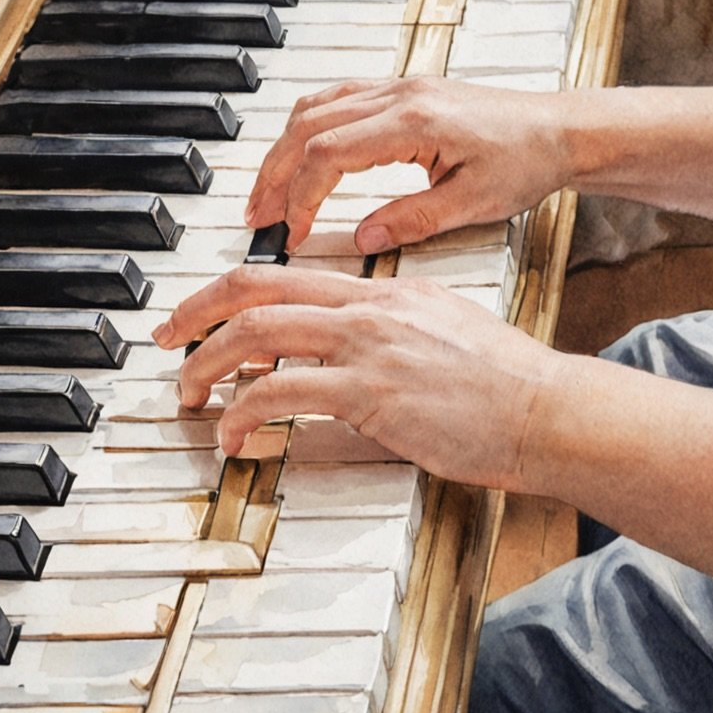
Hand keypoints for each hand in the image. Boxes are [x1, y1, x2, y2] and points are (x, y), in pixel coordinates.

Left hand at [153, 265, 562, 491]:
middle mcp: (368, 308)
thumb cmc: (504, 380)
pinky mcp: (372, 393)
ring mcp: (368, 347)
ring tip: (188, 395)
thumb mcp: (442, 330)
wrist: (546, 408)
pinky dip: (242, 413)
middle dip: (195, 314)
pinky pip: (282, 393)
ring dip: (206, 365)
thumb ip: (390, 328)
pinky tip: (233, 436)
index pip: (285, 275)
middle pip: (255, 292)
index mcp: (383, 291)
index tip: (200, 313)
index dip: (228, 291)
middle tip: (166, 341)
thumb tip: (348, 344)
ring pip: (257, 336)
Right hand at [244, 76, 571, 252]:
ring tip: (268, 191)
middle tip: (257, 214)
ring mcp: (398, 88)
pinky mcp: (402, 93)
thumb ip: (411, 221)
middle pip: (307, 126)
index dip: (301, 196)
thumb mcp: (471, 203)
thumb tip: (362, 239)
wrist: (559, 129)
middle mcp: (398, 95)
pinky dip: (308, 128)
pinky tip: (299, 154)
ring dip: (284, 148)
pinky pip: (337, 99)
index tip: (293, 231)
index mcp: (413, 121)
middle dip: (275, 173)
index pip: (328, 154)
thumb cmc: (526, 161)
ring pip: (315, 107)